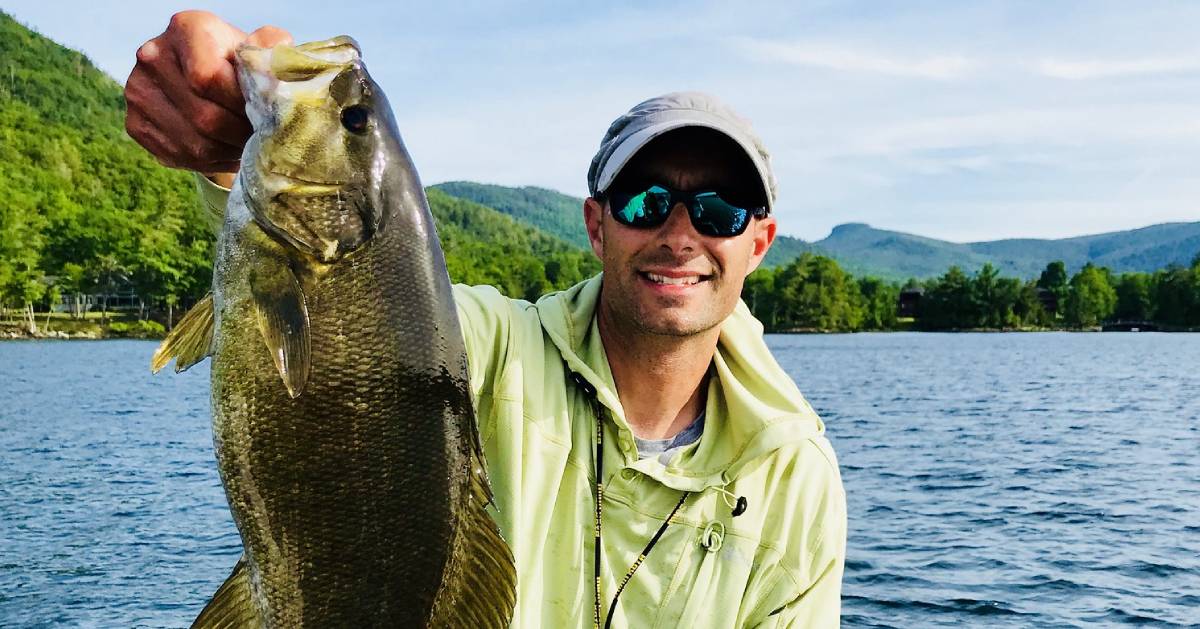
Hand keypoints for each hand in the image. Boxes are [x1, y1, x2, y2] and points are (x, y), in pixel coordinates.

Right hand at [124, 10, 290, 175]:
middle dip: (241, 133)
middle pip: (205, 116)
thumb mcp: (259, 50)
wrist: (204, 82)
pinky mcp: (135, 123)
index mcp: (186, 29)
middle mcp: (153, 56)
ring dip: (229, 152)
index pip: (209, 78)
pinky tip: (226, 150)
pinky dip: (211, 162)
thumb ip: (270, 50)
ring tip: (246, 145)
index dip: (241, 105)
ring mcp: (138, 91)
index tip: (263, 113)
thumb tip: (279, 51)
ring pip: (195, 143)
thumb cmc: (238, 65)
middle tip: (261, 138)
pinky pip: (180, 156)